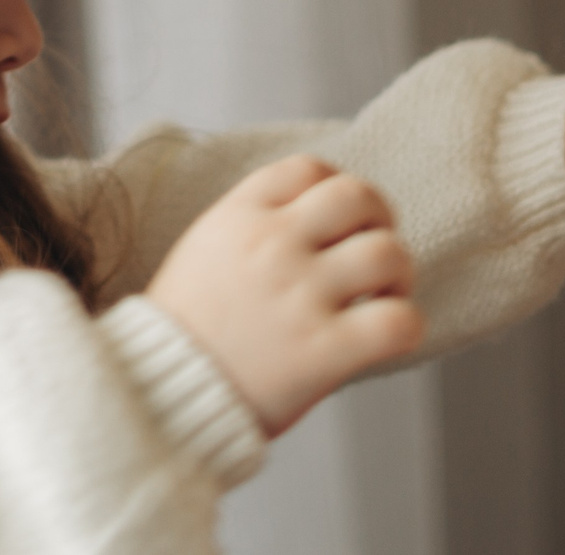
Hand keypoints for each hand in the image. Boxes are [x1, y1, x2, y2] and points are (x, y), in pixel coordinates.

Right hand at [143, 155, 423, 436]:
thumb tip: (317, 217)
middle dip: (380, 220)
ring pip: (388, 252)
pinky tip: (386, 335)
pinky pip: (398, 321)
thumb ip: (253, 224)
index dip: (336, 189)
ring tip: (384, 297)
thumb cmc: (183, 329)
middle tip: (376, 253)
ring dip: (398, 274)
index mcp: (238, 215)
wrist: (157, 394)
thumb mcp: (204, 248)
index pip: (310, 168)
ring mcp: (300, 294)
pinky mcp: (323, 350)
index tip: (339, 221)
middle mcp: (271, 244)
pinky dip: (407, 325)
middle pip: (358, 196)